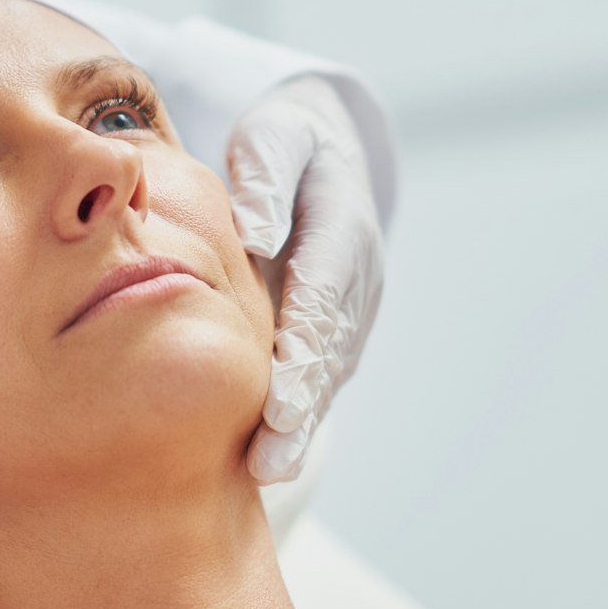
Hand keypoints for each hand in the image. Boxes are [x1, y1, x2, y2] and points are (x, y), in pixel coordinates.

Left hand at [226, 75, 385, 483]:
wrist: (325, 151)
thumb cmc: (286, 143)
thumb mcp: (274, 137)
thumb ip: (264, 177)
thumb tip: (251, 234)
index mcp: (343, 226)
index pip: (320, 296)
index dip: (302, 352)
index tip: (278, 402)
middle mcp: (356, 276)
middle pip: (329, 348)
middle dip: (302, 407)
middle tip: (271, 458)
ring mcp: (351, 308)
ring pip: (327, 372)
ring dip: (302, 425)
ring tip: (270, 471)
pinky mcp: (335, 328)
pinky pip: (318, 374)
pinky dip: (298, 415)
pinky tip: (268, 458)